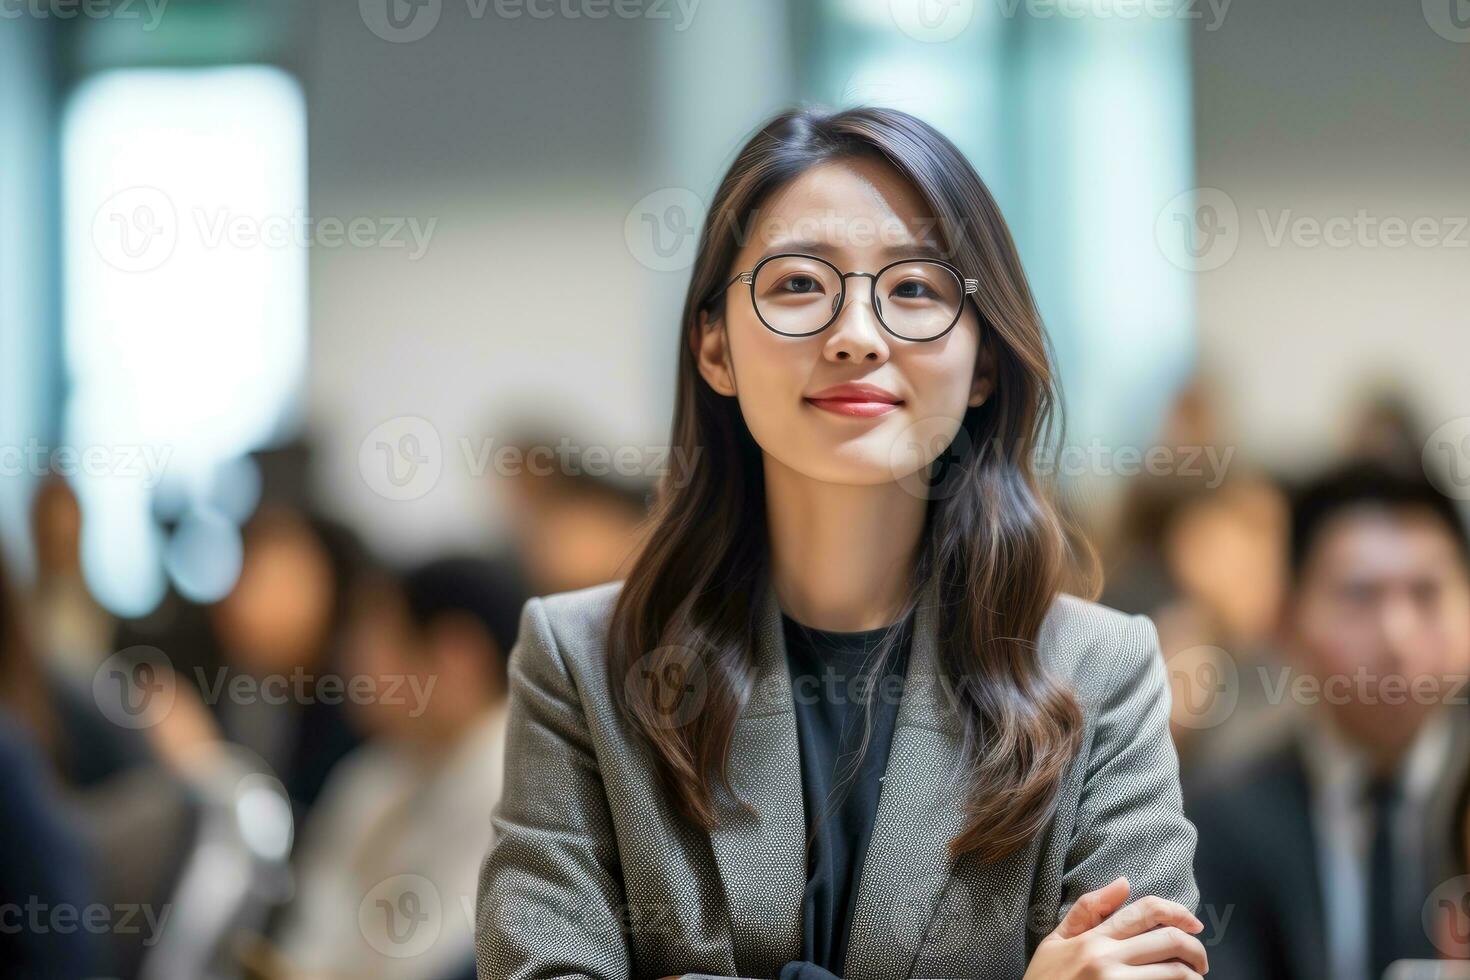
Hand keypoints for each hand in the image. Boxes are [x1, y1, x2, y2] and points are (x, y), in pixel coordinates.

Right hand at [1023, 876, 1208, 978]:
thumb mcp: (1055, 941)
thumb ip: (1088, 910)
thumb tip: (1123, 882)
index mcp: (1093, 938)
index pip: (1145, 912)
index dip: (1178, 912)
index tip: (1194, 923)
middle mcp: (1106, 959)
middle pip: (1169, 940)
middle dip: (1196, 949)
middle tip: (1199, 961)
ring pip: (1174, 973)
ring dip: (1192, 976)